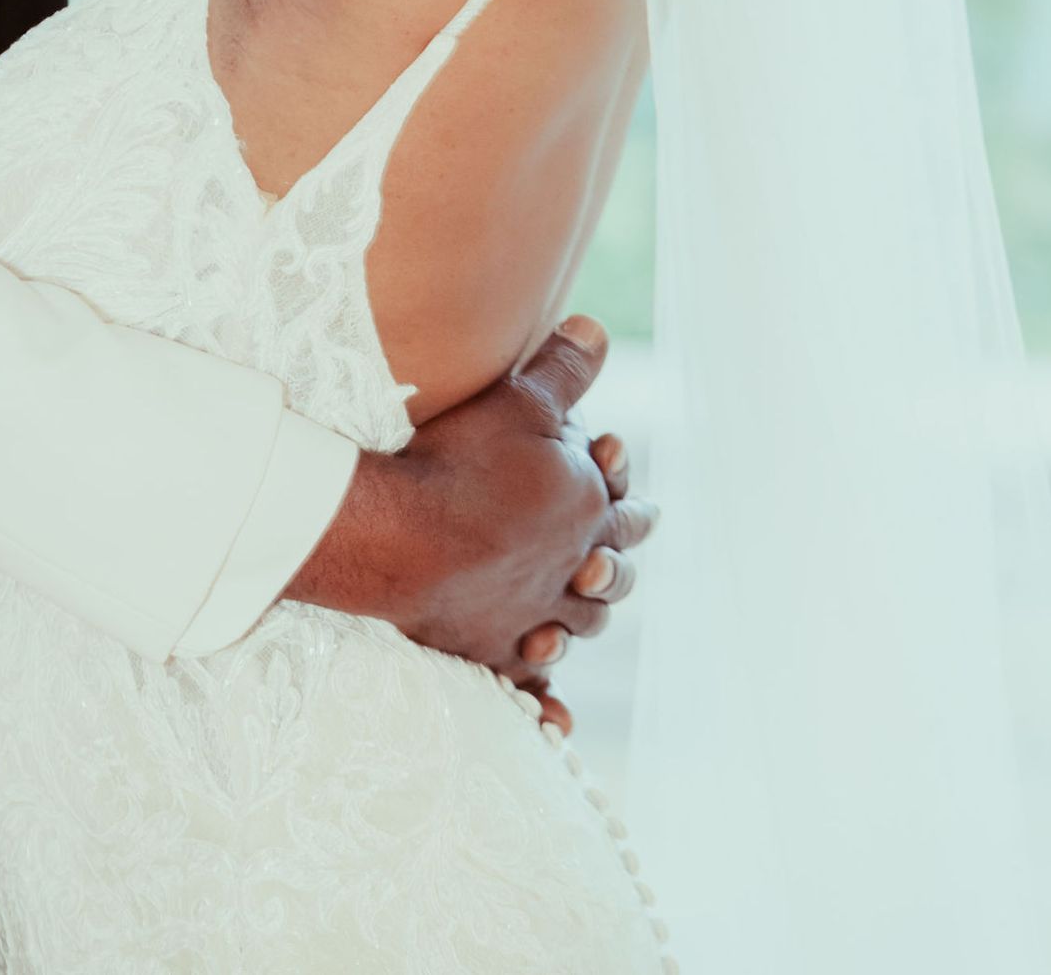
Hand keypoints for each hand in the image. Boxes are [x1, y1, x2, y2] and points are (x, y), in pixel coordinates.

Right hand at [288, 318, 654, 728]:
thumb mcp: (519, 400)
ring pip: (573, 629)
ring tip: (573, 624)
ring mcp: (530, 618)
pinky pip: (527, 687)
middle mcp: (568, 572)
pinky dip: (546, 706)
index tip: (644, 511)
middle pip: (607, 581)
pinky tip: (555, 722)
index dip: (634, 510)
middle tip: (611, 572)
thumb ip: (563, 369)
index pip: (626, 515)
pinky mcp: (489, 652)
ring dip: (579, 624)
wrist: (406, 539)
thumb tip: (597, 329)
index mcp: (585, 512)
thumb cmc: (462, 462)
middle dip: (614, 574)